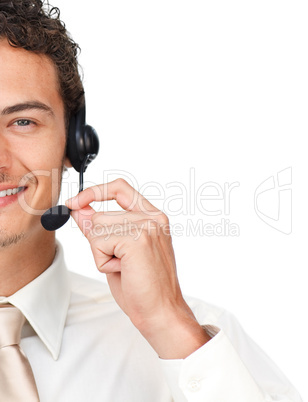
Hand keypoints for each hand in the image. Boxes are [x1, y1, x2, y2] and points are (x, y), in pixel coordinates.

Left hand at [65, 178, 209, 357]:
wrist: (161, 312)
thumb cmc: (142, 286)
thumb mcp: (118, 251)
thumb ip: (101, 228)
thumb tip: (78, 209)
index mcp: (153, 217)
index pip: (120, 187)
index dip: (95, 191)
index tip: (76, 202)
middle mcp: (152, 217)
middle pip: (100, 214)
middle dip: (98, 241)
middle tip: (120, 262)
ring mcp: (146, 226)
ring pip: (96, 228)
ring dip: (101, 253)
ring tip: (124, 267)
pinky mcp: (137, 239)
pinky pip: (97, 242)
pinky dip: (102, 261)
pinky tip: (123, 271)